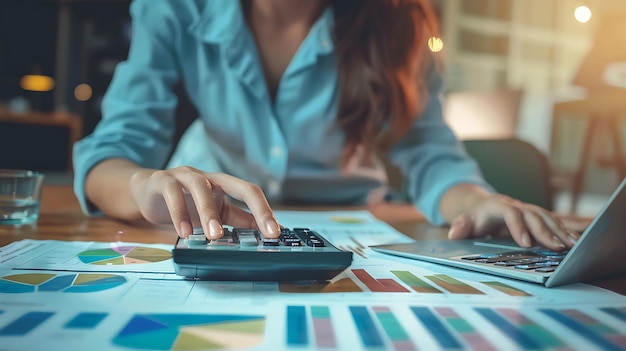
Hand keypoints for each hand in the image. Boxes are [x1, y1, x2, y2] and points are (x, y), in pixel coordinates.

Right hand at [128, 166, 280, 238]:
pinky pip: (172, 193)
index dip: (265, 211)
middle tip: (263, 233)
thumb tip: (263, 233)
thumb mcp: (214, 212)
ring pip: (202, 187)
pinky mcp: (162, 181)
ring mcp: (185, 176)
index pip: (250, 193)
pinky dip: (179, 213)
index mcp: (224, 185)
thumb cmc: (184, 202)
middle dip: (255, 208)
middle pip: (237, 185)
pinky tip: (184, 232)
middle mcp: (209, 177)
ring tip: (214, 236)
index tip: (276, 233)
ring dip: (209, 212)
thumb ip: (237, 220)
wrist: (147, 192)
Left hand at [447, 193, 579, 249]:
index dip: (518, 227)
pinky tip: (576, 242)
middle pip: (534, 215)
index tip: (525, 243)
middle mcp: (517, 206)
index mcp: (499, 206)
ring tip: (573, 245)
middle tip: (557, 247)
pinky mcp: (538, 217)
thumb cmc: (475, 217)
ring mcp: (529, 210)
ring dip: (561, 231)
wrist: (484, 206)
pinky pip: (554, 222)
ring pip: (547, 217)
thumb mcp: (464, 221)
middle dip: (546, 231)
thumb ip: (460, 226)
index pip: (510, 214)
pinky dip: (565, 231)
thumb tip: (454, 233)